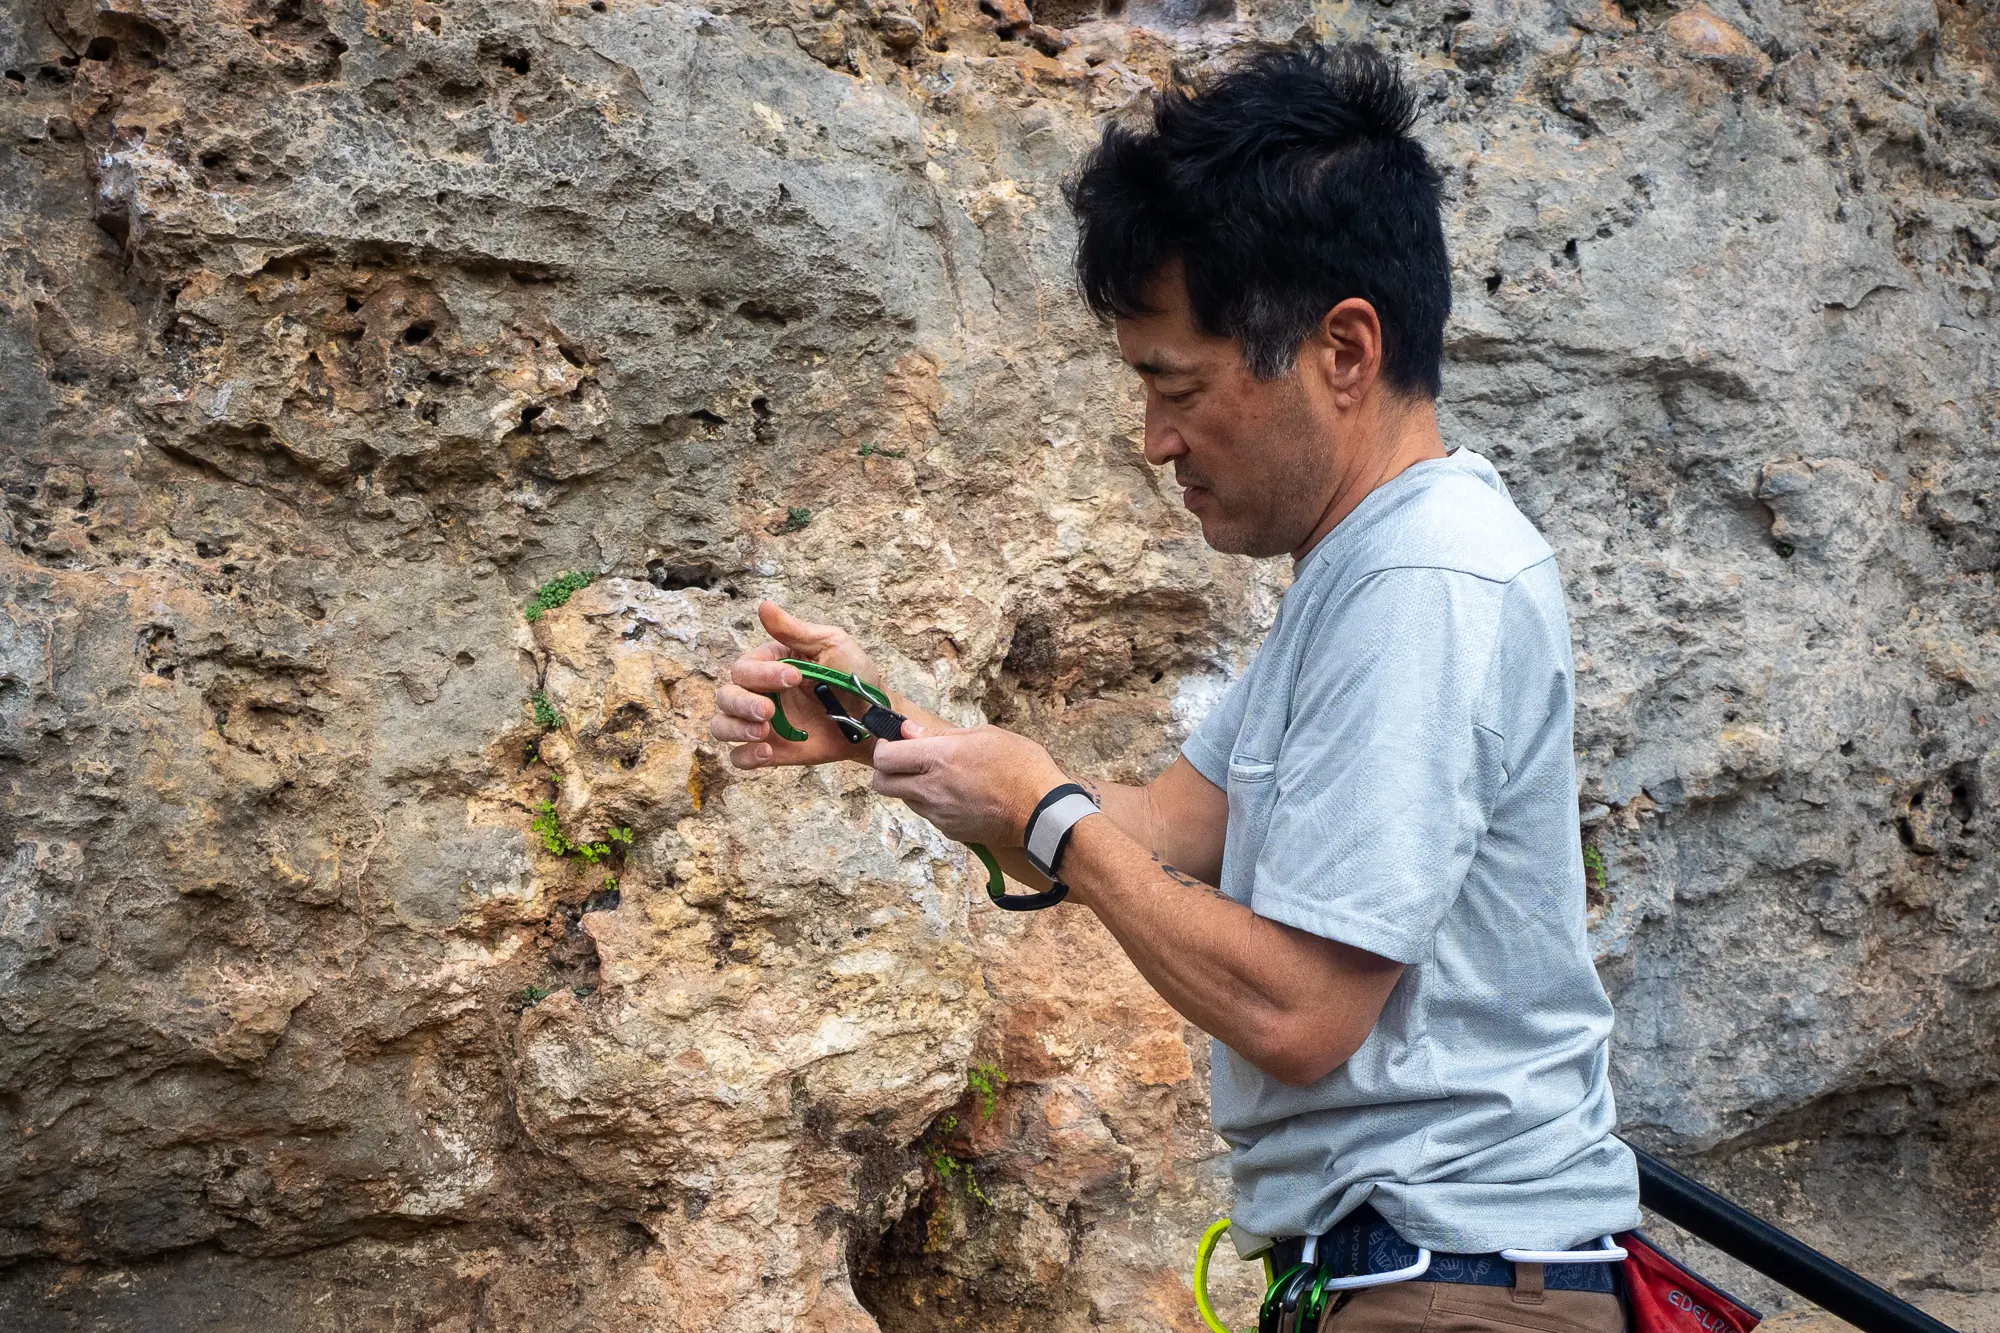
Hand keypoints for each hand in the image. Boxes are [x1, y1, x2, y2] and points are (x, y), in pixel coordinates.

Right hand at [709, 602, 884, 768]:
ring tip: (763, 732)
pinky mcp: (772, 750)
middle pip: (726, 696)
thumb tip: (763, 606)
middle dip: (742, 704)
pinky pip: (739, 758)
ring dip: (735, 729)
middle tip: (769, 711)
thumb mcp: (831, 644)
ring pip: (722, 726)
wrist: (874, 719)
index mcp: (769, 664)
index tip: (796, 678)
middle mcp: (759, 692)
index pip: (745, 667)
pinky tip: (766, 753)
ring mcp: (763, 723)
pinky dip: (744, 757)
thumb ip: (795, 630)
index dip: (763, 674)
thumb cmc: (854, 676)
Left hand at [870, 725, 1069, 848]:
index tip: (895, 743)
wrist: (1042, 811)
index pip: (885, 758)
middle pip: (882, 785)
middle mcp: (932, 789)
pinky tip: (958, 795)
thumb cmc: (1021, 766)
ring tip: (942, 777)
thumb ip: (941, 735)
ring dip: (912, 787)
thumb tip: (909, 732)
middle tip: (907, 761)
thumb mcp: (984, 735)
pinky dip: (934, 804)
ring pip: (905, 800)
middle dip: (887, 771)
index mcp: (940, 759)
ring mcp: (939, 814)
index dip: (884, 748)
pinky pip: (928, 815)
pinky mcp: (950, 830)